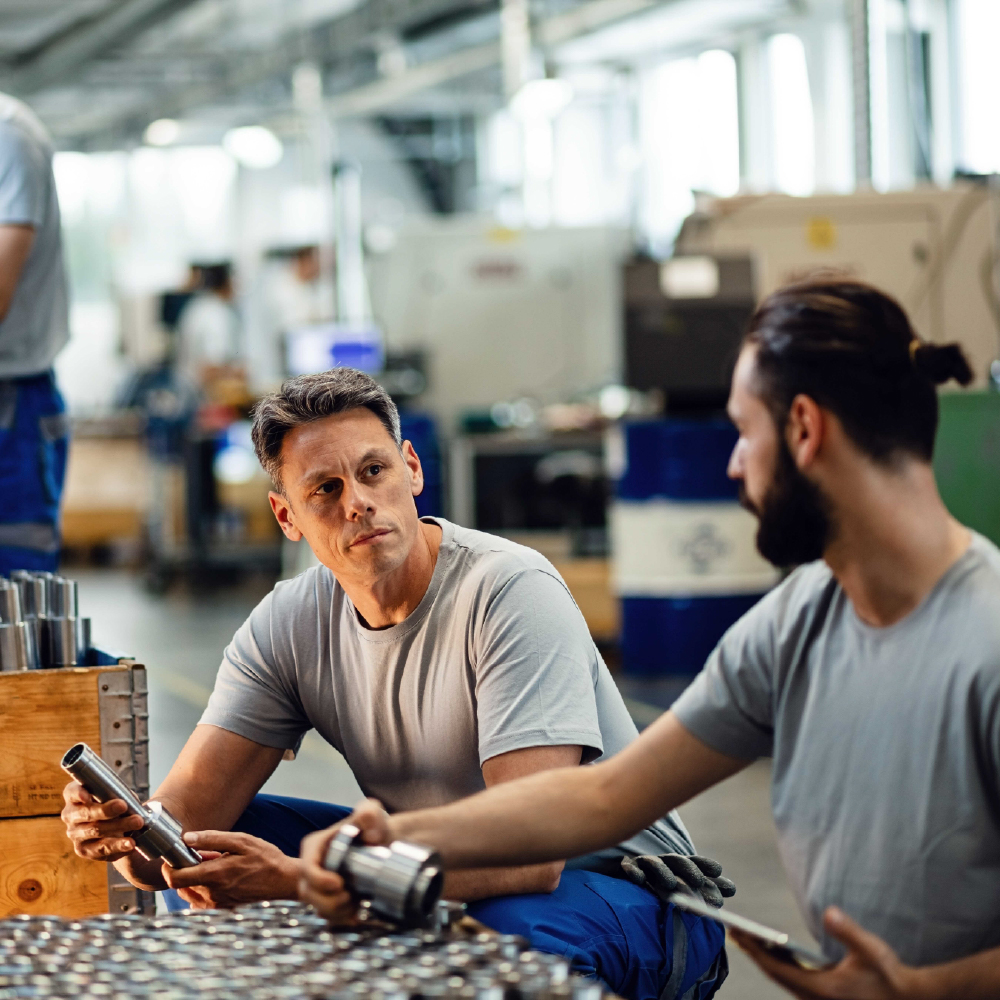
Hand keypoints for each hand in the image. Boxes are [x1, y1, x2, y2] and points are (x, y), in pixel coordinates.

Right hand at [61, 780, 144, 862]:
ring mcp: (75, 834)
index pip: (72, 792)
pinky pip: (101, 849)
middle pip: (86, 813)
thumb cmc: (113, 803)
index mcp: (75, 796)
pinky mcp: (84, 850)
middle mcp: (71, 815)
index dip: (78, 793)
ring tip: (138, 823)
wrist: (117, 827)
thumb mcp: (114, 793)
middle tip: (124, 805)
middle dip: (106, 810)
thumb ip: (116, 793)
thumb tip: (127, 800)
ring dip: (119, 826)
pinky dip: (118, 845)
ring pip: (96, 831)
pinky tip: (131, 843)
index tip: (86, 796)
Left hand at [162, 831, 297, 908]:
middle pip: (181, 884)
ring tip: (215, 867)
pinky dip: (202, 890)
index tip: (176, 856)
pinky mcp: (221, 910)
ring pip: (189, 893)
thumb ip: (212, 839)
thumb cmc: (266, 859)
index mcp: (214, 874)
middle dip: (186, 869)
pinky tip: (219, 879)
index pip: (174, 878)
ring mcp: (216, 904)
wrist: (284, 882)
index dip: (169, 867)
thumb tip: (188, 838)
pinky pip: (200, 902)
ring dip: (194, 879)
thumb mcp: (242, 841)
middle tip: (205, 856)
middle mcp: (211, 893)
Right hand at [298, 798, 392, 924]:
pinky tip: (356, 914)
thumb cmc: (373, 826)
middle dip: (327, 901)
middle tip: (350, 897)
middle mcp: (312, 866)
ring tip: (355, 903)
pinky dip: (342, 918)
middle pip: (307, 892)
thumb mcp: (371, 811)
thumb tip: (370, 836)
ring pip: (317, 906)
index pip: (307, 867)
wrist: (382, 844)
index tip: (339, 884)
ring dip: (335, 911)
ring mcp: (318, 884)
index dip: (318, 880)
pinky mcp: (328, 898)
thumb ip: (369, 814)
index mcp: (314, 846)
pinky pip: (328, 915)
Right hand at [621, 853, 736, 907]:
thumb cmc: (660, 891)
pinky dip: (633, 871)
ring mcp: (643, 865)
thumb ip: (707, 891)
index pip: (693, 863)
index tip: (718, 870)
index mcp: (678, 868)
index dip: (704, 866)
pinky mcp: (626, 869)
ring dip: (662, 871)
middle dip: (687, 869)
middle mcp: (663, 864)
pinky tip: (638, 879)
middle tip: (698, 882)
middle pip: (676, 862)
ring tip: (671, 883)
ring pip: (654, 864)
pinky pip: (628, 867)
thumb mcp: (686, 892)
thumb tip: (732, 889)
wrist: (629, 892)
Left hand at [732, 906, 921, 999]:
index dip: (755, 952)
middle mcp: (814, 998)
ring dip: (765, 958)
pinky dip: (780, 964)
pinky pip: (793, 980)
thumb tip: (829, 913)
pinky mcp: (823, 996)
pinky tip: (773, 949)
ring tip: (747, 936)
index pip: (777, 970)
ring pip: (783, 978)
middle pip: (775, 974)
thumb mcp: (871, 951)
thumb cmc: (890, 976)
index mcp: (820, 990)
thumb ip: (849, 932)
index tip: (737, 935)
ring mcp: (818, 999)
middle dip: (754, 952)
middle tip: (733, 930)